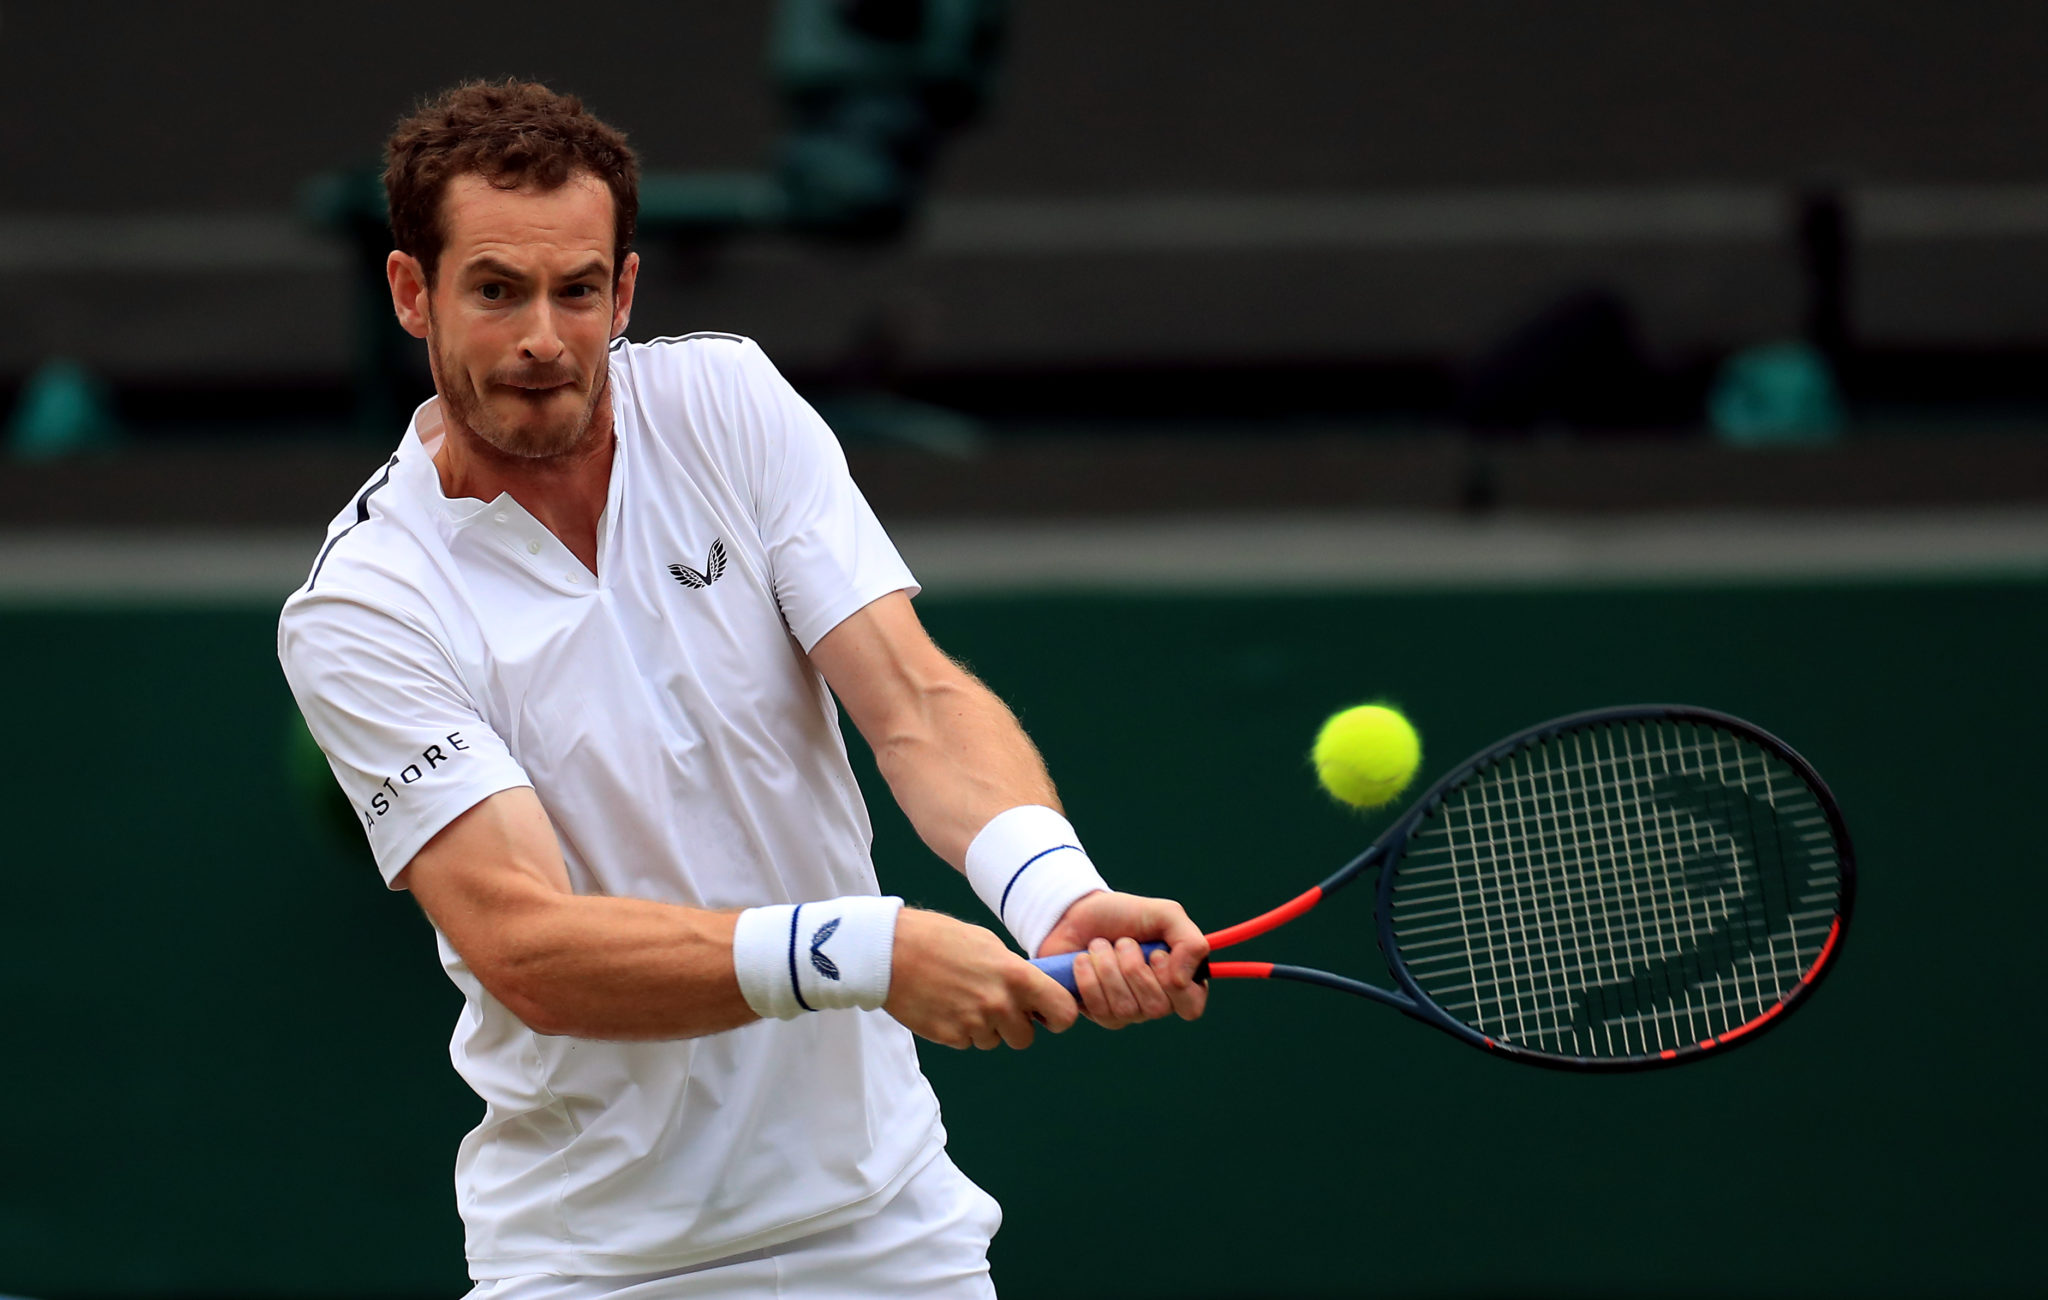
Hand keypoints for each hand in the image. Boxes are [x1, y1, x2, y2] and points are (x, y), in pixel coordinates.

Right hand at [885, 908, 1079, 1049]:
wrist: (890, 951)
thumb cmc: (939, 938)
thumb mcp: (988, 944)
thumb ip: (1015, 971)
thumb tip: (1033, 992)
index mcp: (1016, 977)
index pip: (1063, 1013)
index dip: (1059, 1017)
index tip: (1048, 1015)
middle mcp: (1000, 1004)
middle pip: (1025, 1038)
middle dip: (1014, 1026)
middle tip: (994, 1004)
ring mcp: (974, 1024)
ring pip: (994, 1042)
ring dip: (985, 1028)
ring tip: (962, 997)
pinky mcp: (950, 1037)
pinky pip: (967, 1042)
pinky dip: (960, 1030)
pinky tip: (945, 1004)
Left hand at [1037, 891, 1208, 1027]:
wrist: (1076, 913)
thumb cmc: (1125, 914)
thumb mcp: (1165, 914)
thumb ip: (1190, 941)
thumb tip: (1184, 981)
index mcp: (1180, 979)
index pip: (1191, 1006)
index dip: (1174, 984)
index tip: (1156, 954)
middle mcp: (1157, 1001)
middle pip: (1156, 1008)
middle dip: (1134, 967)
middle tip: (1123, 942)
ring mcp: (1128, 1012)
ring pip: (1126, 1009)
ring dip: (1109, 968)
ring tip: (1100, 946)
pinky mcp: (1099, 1014)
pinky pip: (1100, 1010)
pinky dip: (1089, 979)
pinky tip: (1083, 960)